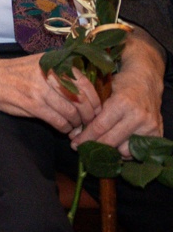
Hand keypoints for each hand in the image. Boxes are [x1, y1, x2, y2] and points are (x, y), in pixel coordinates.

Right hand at [0, 52, 101, 133]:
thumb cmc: (16, 72)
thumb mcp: (40, 64)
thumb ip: (62, 73)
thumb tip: (88, 93)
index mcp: (54, 62)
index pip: (85, 83)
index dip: (95, 100)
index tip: (98, 110)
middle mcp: (49, 73)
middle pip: (81, 99)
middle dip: (89, 115)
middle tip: (90, 123)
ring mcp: (39, 88)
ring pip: (70, 111)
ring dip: (76, 123)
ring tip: (76, 127)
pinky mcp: (31, 103)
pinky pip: (56, 119)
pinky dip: (63, 127)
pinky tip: (63, 129)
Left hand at [74, 36, 165, 154]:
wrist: (146, 80)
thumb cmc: (121, 84)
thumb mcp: (103, 92)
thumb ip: (93, 111)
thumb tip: (76, 132)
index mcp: (122, 103)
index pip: (99, 127)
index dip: (85, 138)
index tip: (74, 144)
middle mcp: (137, 116)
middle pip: (110, 140)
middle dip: (93, 146)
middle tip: (81, 148)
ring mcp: (149, 126)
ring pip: (124, 150)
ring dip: (110, 150)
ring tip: (100, 145)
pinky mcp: (156, 132)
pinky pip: (137, 150)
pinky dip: (125, 150)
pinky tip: (116, 144)